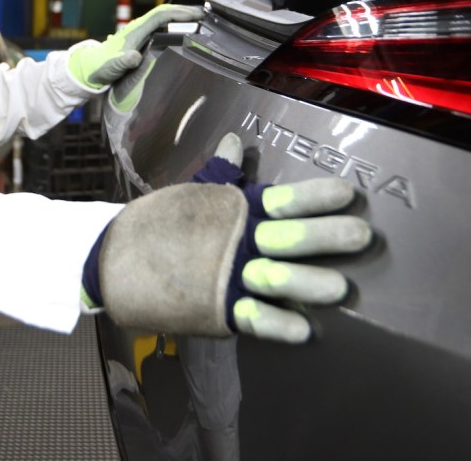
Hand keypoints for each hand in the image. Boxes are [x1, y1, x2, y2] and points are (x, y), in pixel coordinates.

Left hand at [68, 3, 203, 88]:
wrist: (90, 68)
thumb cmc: (100, 67)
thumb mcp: (111, 67)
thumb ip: (122, 62)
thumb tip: (135, 56)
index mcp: (135, 31)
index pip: (159, 16)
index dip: (178, 13)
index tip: (195, 14)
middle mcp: (139, 28)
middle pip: (165, 13)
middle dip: (184, 11)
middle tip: (205, 14)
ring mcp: (141, 32)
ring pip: (164, 18)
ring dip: (181, 16)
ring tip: (200, 19)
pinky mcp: (142, 38)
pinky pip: (162, 27)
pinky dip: (175, 24)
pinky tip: (185, 30)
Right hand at [84, 133, 371, 342]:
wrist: (109, 260)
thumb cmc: (155, 223)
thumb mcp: (191, 193)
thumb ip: (221, 172)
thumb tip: (235, 140)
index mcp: (233, 210)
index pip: (282, 199)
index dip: (314, 196)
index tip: (346, 193)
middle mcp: (234, 242)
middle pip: (287, 238)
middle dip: (326, 237)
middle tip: (361, 236)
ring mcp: (224, 277)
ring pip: (274, 280)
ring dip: (307, 284)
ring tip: (339, 289)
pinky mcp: (214, 311)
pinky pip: (250, 318)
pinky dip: (275, 324)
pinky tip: (303, 330)